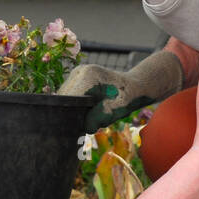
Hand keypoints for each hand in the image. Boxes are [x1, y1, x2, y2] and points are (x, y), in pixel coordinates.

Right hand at [62, 49, 183, 130]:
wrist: (134, 88)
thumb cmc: (125, 100)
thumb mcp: (110, 113)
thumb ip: (94, 120)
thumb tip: (80, 128)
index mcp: (88, 76)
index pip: (67, 98)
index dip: (67, 113)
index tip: (69, 126)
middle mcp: (79, 71)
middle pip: (64, 96)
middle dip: (69, 111)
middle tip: (79, 124)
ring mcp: (77, 72)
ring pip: (64, 95)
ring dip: (71, 108)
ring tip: (85, 116)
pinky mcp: (77, 77)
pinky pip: (69, 93)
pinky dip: (74, 104)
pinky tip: (85, 110)